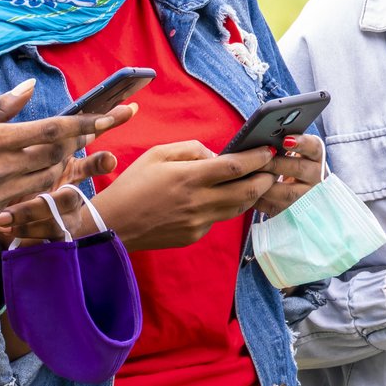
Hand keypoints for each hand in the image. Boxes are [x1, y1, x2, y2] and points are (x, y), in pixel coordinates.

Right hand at [0, 79, 132, 225]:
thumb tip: (29, 88)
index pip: (51, 130)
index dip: (84, 123)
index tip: (108, 117)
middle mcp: (0, 170)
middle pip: (56, 156)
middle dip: (78, 142)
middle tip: (93, 130)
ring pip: (47, 179)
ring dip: (63, 164)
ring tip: (70, 150)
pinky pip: (28, 199)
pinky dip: (42, 186)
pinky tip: (45, 176)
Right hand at [0, 141, 276, 250]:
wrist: (112, 225)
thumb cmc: (132, 184)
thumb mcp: (157, 154)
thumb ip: (191, 149)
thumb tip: (217, 155)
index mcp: (189, 177)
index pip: (235, 167)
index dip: (257, 158)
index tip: (268, 150)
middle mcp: (198, 202)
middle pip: (247, 192)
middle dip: (265, 179)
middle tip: (273, 169)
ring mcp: (198, 223)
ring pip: (238, 208)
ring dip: (252, 195)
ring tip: (258, 181)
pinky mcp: (194, 236)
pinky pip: (218, 218)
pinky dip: (226, 206)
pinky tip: (224, 197)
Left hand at [254, 134, 325, 216]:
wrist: (300, 189)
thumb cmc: (288, 162)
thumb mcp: (292, 151)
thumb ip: (283, 143)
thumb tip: (261, 136)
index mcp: (316, 156)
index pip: (313, 146)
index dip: (301, 143)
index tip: (285, 140)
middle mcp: (316, 175)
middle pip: (299, 169)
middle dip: (275, 164)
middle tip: (257, 161)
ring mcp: (307, 196)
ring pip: (288, 193)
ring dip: (266, 185)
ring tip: (249, 177)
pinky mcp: (294, 211)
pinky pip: (277, 208)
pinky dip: (260, 200)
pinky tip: (247, 193)